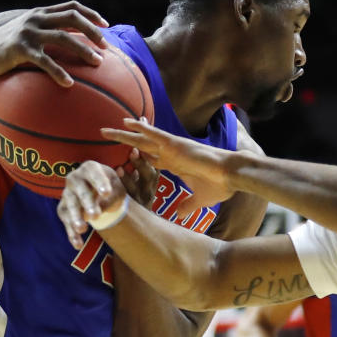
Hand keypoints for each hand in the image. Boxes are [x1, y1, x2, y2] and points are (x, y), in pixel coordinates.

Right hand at [0, 0, 109, 86]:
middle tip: (106, 47)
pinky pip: (45, 60)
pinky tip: (69, 84)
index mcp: (40, 13)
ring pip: (63, 37)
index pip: (71, 6)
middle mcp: (36, 18)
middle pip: (72, 18)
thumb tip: (71, 49)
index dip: (90, 14)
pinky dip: (59, 71)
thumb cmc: (6, 50)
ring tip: (98, 63)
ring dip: (83, 50)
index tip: (106, 25)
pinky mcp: (20, 48)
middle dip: (93, 31)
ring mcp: (28, 31)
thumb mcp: (27, 36)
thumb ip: (46, 36)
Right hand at [58, 161, 125, 248]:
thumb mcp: (117, 191)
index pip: (93, 173)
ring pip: (69, 205)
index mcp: (90, 168)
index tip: (107, 193)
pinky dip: (71, 233)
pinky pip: (65, 220)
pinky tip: (78, 244)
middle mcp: (75, 178)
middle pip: (80, 190)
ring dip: (75, 217)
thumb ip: (110, 197)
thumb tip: (99, 206)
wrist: (102, 195)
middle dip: (87, 203)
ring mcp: (67, 193)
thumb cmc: (111, 189)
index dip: (99, 182)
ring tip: (82, 229)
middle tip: (95, 215)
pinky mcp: (63, 208)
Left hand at [102, 119, 233, 219]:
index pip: (151, 159)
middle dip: (124, 143)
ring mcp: (172, 148)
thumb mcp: (199, 200)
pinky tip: (127, 121)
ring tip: (105, 130)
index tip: (122, 158)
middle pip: (141, 147)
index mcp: (175, 164)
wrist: (231, 176)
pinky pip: (154, 134)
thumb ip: (187, 206)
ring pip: (142, 139)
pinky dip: (141, 127)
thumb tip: (179, 215)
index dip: (136, 158)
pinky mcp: (176, 144)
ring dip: (124, 134)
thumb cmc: (219, 186)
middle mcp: (170, 154)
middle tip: (105, 138)